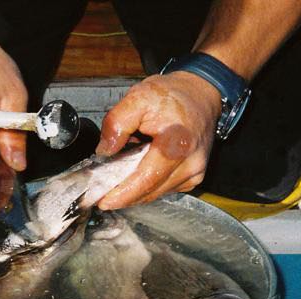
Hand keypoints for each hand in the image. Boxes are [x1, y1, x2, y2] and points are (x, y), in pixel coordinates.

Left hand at [95, 72, 222, 209]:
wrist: (200, 94)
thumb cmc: (173, 95)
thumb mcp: (138, 97)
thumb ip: (117, 123)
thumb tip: (104, 151)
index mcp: (177, 143)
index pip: (146, 178)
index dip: (124, 193)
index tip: (104, 201)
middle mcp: (190, 162)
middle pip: (150, 190)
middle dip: (124, 195)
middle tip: (101, 193)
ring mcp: (194, 172)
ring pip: (156, 193)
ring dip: (135, 189)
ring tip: (119, 177)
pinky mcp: (194, 177)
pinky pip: (165, 189)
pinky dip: (148, 185)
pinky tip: (140, 171)